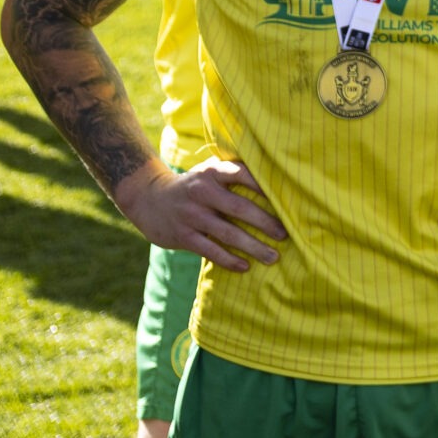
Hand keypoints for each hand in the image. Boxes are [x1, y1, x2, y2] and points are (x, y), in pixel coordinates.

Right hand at [115, 157, 285, 270]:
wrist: (148, 198)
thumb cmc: (194, 185)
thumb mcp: (209, 170)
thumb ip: (235, 172)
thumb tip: (277, 180)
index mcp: (213, 171)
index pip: (244, 175)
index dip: (266, 187)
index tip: (289, 200)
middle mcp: (202, 191)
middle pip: (240, 208)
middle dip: (266, 223)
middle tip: (286, 234)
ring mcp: (192, 215)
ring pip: (228, 233)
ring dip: (253, 246)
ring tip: (273, 257)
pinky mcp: (183, 235)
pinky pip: (210, 250)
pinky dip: (229, 259)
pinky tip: (245, 266)